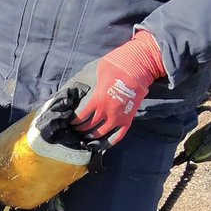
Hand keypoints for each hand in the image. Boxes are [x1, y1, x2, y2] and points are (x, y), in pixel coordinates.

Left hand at [71, 31, 166, 146]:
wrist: (140, 68)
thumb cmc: (118, 66)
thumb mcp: (98, 70)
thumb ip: (90, 80)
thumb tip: (79, 83)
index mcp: (97, 100)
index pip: (81, 117)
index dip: (74, 122)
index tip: (70, 123)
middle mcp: (106, 111)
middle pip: (89, 127)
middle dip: (80, 131)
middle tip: (76, 132)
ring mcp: (118, 117)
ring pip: (101, 133)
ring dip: (92, 137)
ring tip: (86, 138)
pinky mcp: (128, 120)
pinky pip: (118, 135)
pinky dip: (110, 141)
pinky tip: (103, 144)